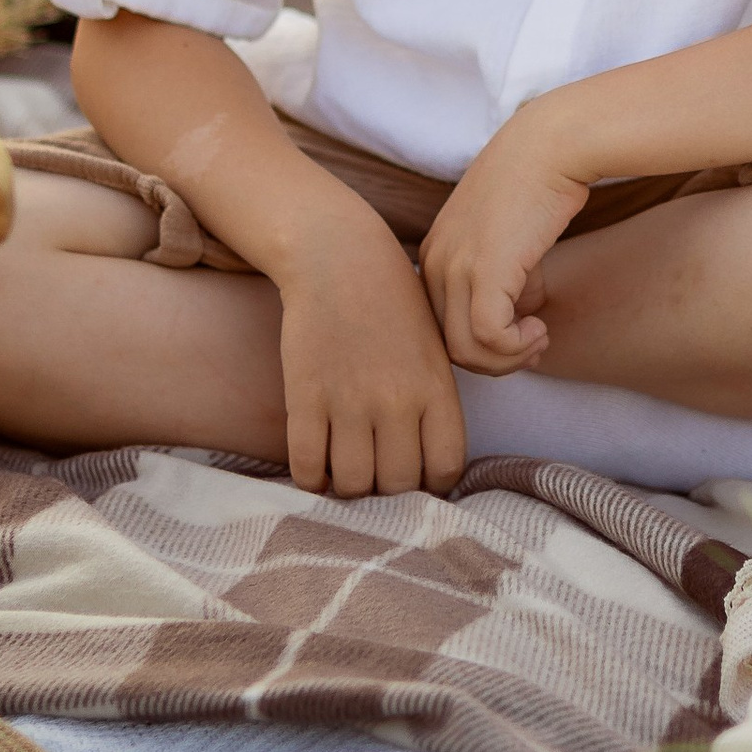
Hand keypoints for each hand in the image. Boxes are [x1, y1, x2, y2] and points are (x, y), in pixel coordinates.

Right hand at [273, 220, 466, 497]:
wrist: (340, 260)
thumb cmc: (392, 304)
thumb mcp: (434, 350)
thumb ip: (435, 403)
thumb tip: (430, 465)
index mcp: (437, 390)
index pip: (445, 469)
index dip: (431, 485)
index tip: (415, 477)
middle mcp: (397, 402)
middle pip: (398, 485)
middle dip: (388, 491)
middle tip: (376, 474)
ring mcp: (349, 402)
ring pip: (354, 484)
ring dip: (348, 487)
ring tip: (344, 472)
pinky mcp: (305, 397)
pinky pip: (307, 466)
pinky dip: (310, 480)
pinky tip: (314, 469)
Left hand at [417, 113, 592, 372]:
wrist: (552, 145)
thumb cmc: (539, 183)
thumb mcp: (511, 238)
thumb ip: (509, 279)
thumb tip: (522, 316)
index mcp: (434, 254)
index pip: (441, 325)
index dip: (483, 343)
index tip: (522, 337)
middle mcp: (434, 263)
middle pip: (449, 345)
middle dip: (495, 360)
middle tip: (533, 345)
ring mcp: (453, 267)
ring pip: (464, 350)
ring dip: (507, 359)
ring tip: (538, 337)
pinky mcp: (482, 270)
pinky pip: (487, 337)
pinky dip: (515, 347)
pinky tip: (539, 328)